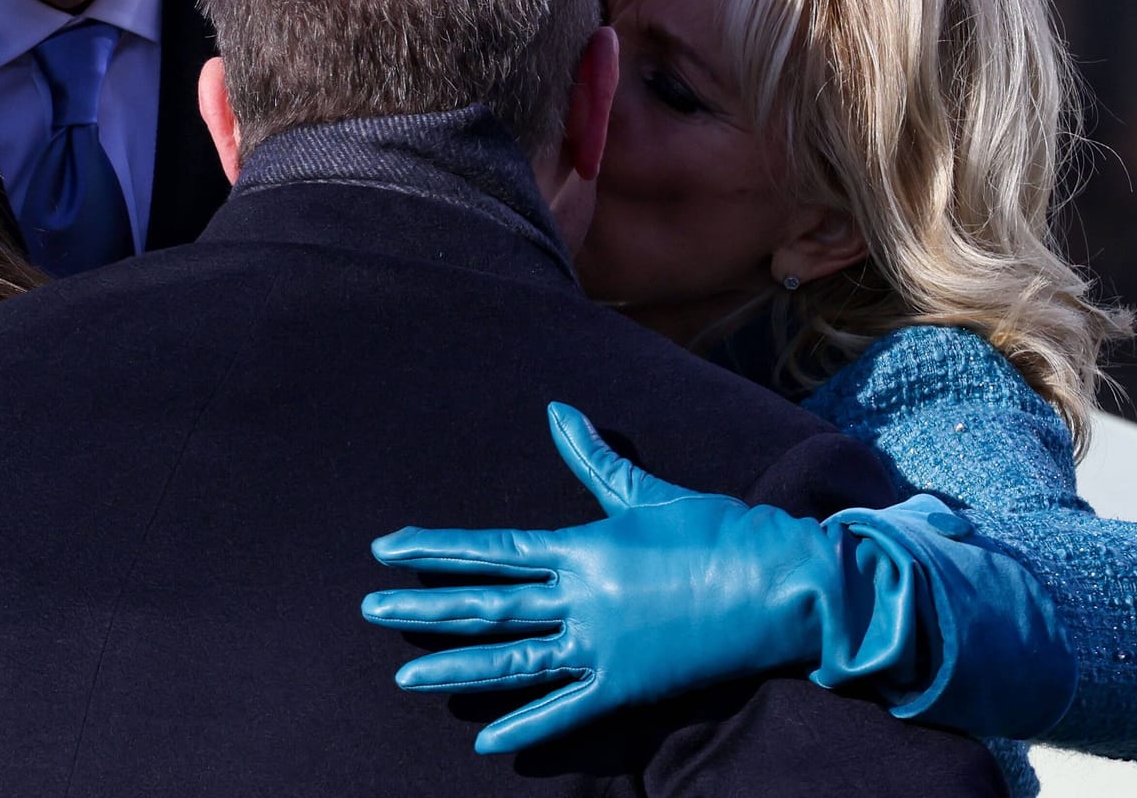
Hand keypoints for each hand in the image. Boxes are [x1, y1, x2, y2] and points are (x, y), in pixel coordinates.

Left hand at [362, 403, 860, 753]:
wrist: (782, 585)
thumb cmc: (717, 529)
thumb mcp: (646, 491)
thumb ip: (593, 458)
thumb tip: (557, 409)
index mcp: (580, 546)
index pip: (489, 547)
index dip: (434, 549)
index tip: (385, 549)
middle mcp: (580, 598)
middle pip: (485, 604)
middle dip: (422, 607)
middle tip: (368, 610)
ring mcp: (601, 646)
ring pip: (512, 661)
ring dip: (456, 668)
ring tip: (405, 677)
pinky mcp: (628, 686)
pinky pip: (566, 711)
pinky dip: (527, 728)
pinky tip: (486, 741)